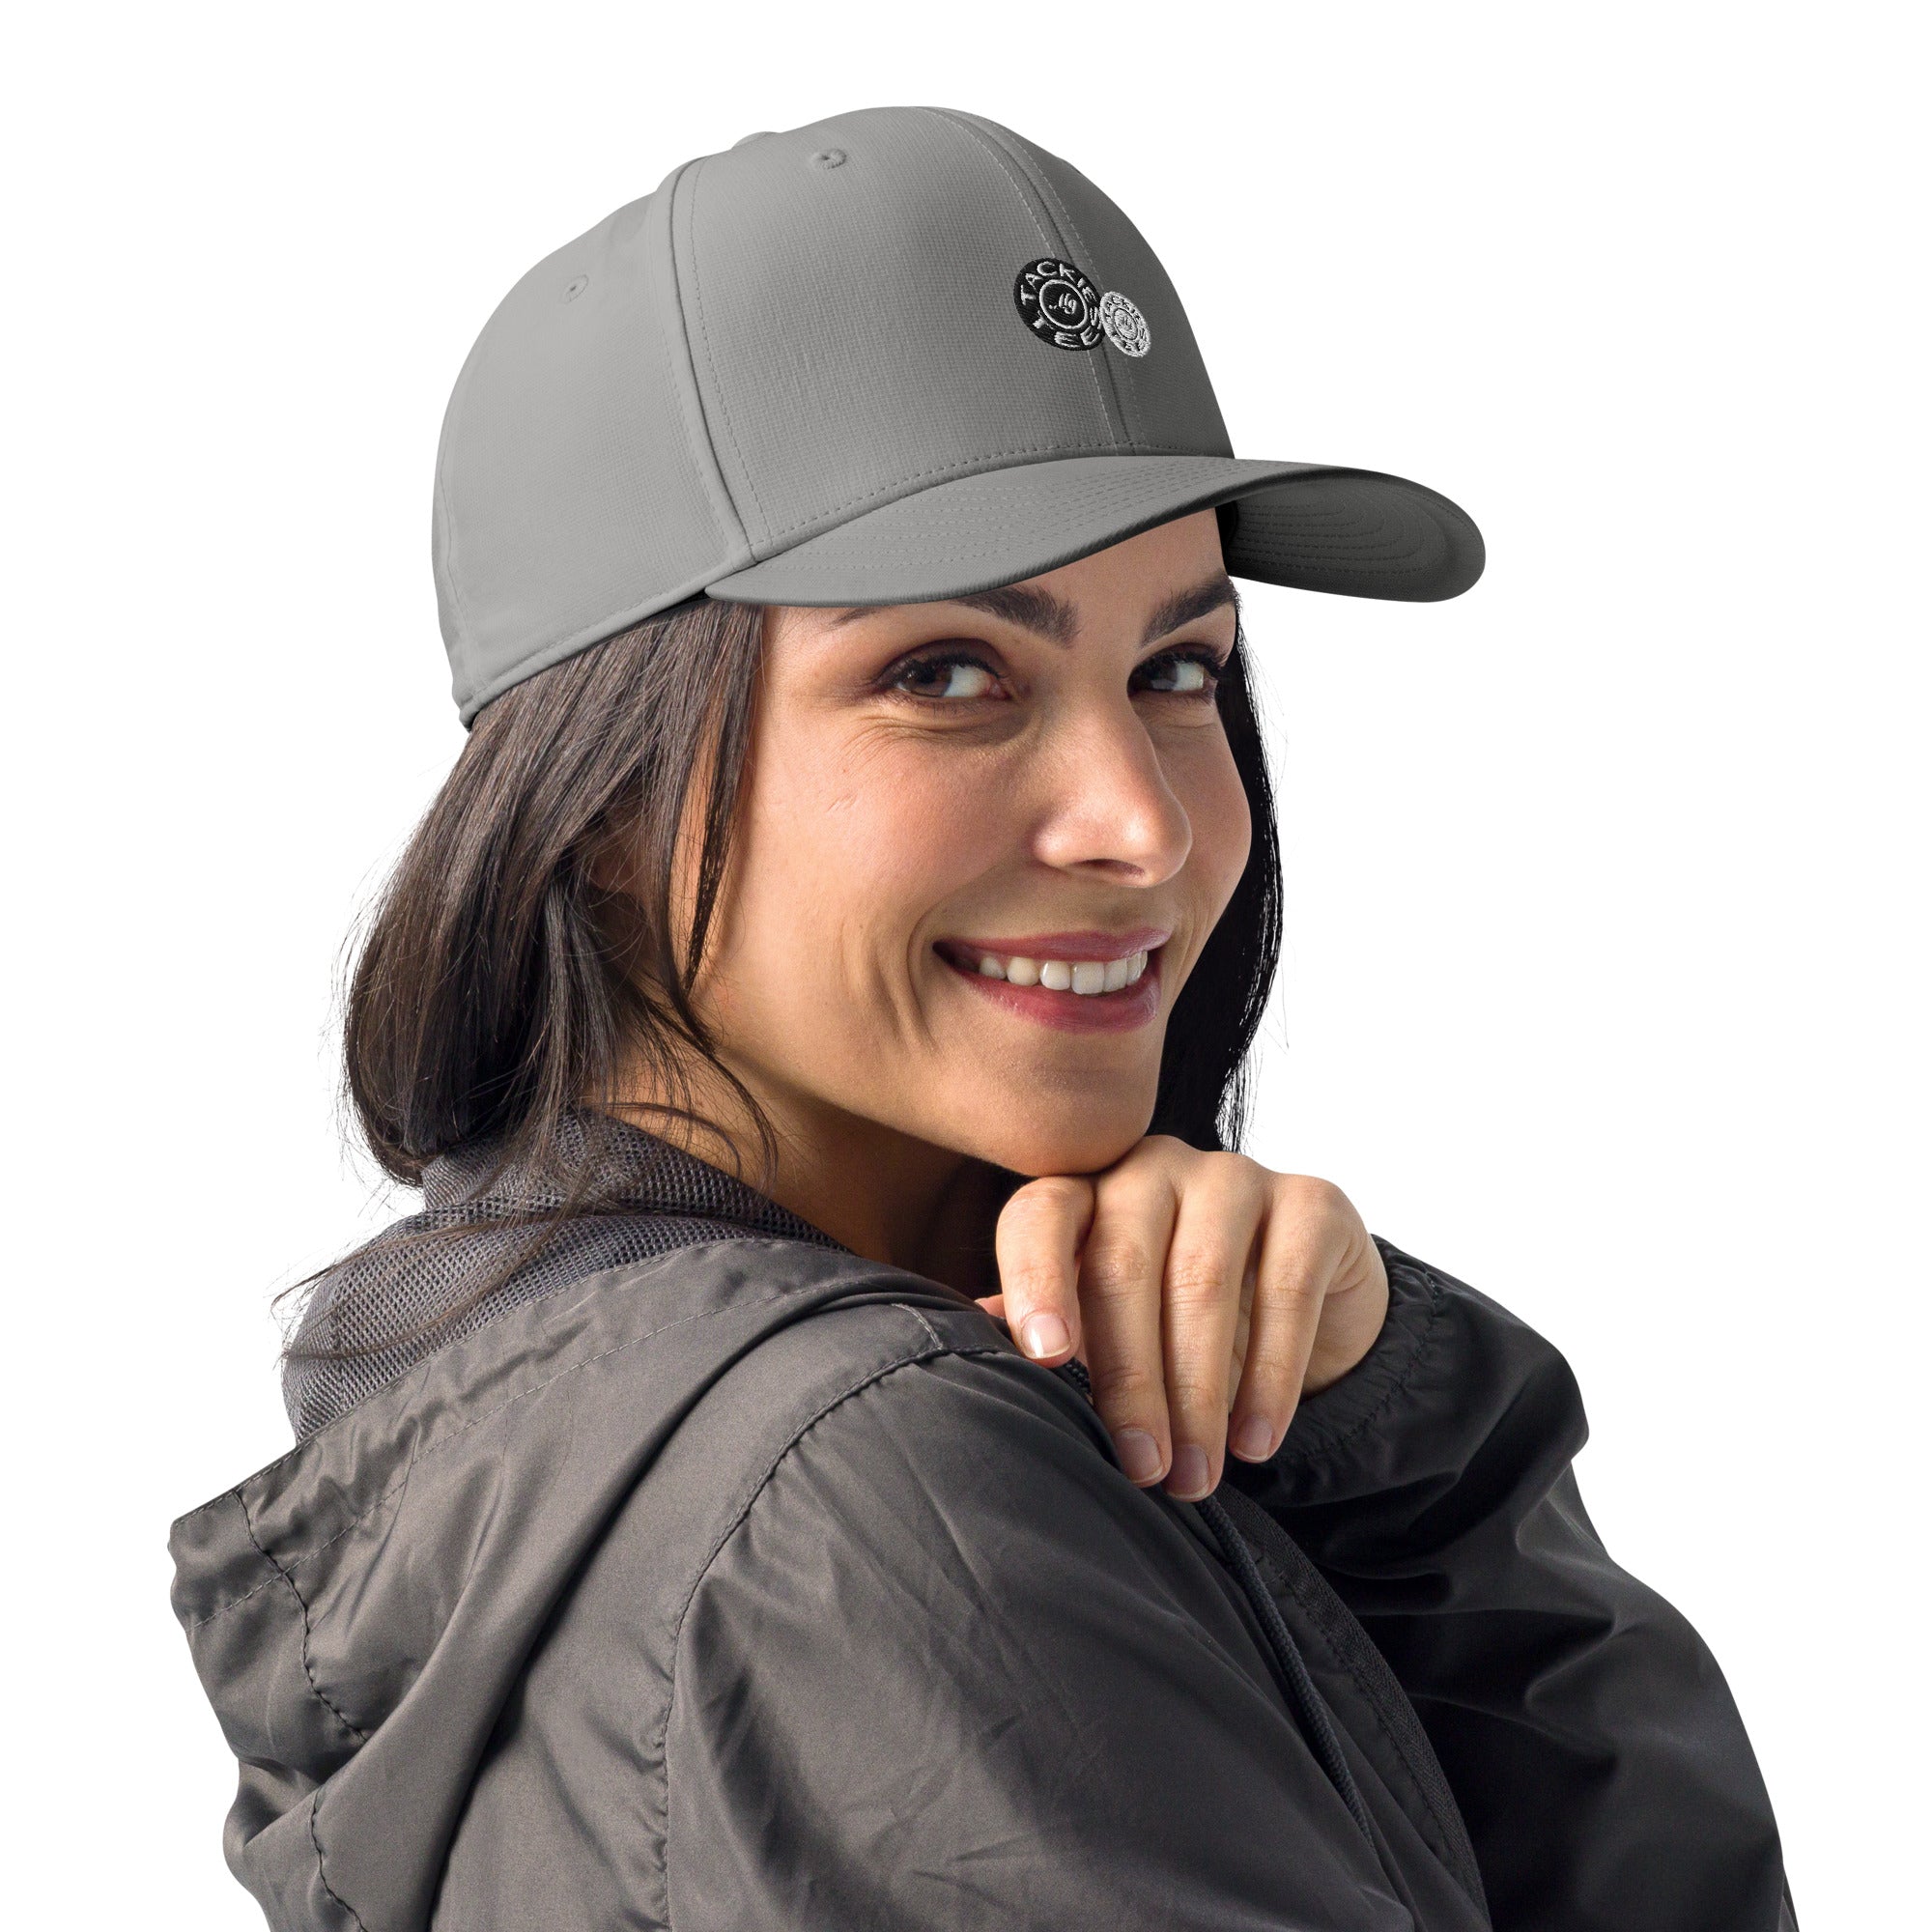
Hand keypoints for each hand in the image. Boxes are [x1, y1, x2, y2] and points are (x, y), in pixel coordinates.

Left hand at [974, 1136, 1388, 1501]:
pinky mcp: (1312, 1202)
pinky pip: (1286, 1288)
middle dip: (1128, 1378)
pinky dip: (1271, 1376)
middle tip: (1139, 1468)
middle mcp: (1151, 1167)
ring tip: (1193, 1475)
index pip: (1040, 1216)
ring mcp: (1233, 1176)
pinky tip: (1255, 1442)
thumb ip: (1046, 1333)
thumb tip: (960, 1358)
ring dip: (1197, 1392)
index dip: (1036, 1280)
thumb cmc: (1173, 1322)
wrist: (1305, 1310)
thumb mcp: (1105, 1328)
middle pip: (1123, 1262)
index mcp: (1084, 1191)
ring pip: (1203, 1279)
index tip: (1046, 1359)